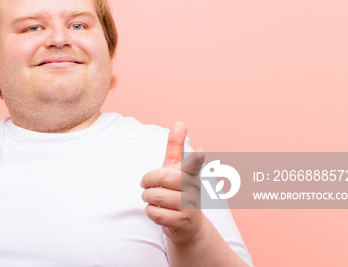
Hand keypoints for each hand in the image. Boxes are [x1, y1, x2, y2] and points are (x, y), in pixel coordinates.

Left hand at [141, 121, 205, 244]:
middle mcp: (193, 189)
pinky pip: (154, 213)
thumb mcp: (176, 169)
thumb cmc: (179, 190)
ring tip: (152, 198)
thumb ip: (176, 147)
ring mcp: (189, 206)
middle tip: (146, 185)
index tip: (200, 152)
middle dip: (147, 181)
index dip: (195, 158)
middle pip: (161, 177)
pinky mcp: (182, 222)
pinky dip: (150, 211)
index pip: (193, 164)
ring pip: (155, 196)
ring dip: (147, 197)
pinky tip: (158, 212)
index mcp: (191, 174)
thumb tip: (180, 122)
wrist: (189, 225)